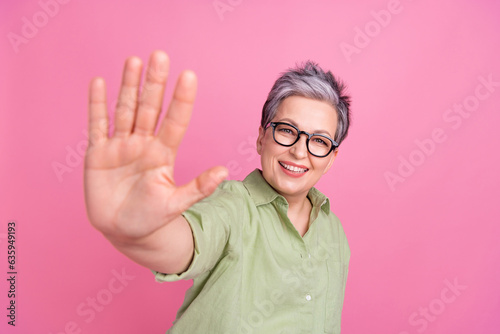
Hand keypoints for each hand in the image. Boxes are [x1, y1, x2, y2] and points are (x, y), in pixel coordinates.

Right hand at [84, 51, 227, 241]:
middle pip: (149, 108)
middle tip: (160, 55)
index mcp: (163, 153)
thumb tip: (224, 172)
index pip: (175, 121)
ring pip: (125, 110)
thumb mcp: (175, 203)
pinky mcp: (98, 153)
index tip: (189, 75)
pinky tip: (99, 83)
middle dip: (154, 83)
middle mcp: (143, 144)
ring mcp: (120, 146)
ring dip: (128, 86)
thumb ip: (198, 188)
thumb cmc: (152, 217)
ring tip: (134, 61)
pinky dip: (97, 105)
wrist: (124, 231)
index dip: (181, 99)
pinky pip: (97, 125)